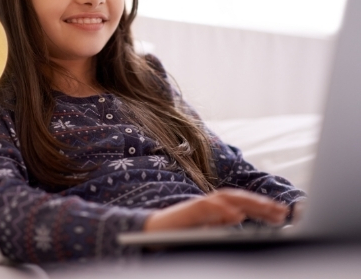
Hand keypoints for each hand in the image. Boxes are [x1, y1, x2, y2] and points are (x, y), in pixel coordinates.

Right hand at [143, 189, 287, 231]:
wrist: (150, 233)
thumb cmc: (176, 233)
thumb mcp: (203, 229)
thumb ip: (219, 221)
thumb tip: (239, 216)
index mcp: (214, 208)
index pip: (240, 203)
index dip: (260, 206)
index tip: (281, 214)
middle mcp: (208, 203)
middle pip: (237, 198)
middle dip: (261, 204)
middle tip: (282, 212)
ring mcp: (197, 206)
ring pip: (225, 199)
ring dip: (247, 203)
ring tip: (267, 210)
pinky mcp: (186, 212)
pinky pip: (206, 208)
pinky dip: (221, 210)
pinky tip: (236, 215)